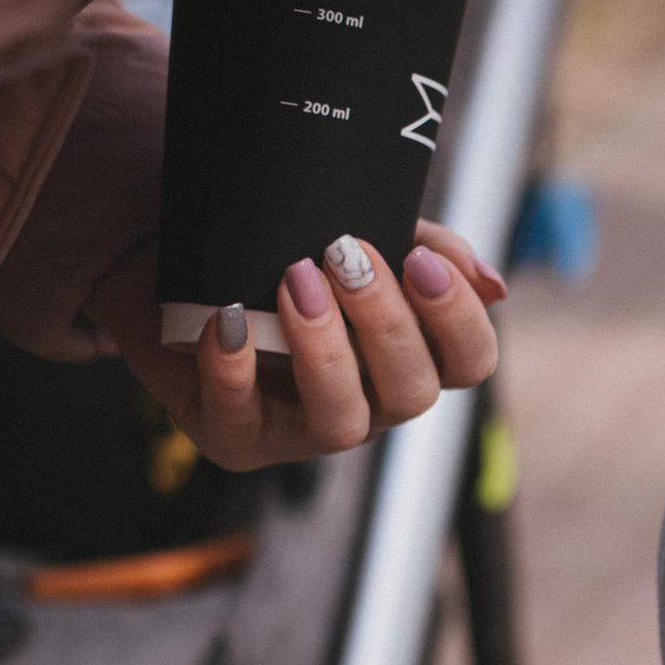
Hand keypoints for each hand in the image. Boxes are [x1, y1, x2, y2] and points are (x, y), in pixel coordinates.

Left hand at [90, 221, 505, 468]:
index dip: (458, 321)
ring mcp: (303, 428)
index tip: (418, 260)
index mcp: (409, 357)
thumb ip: (427, 248)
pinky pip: (241, 423)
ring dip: (324, 353)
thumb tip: (492, 284)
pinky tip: (229, 321)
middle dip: (385, 324)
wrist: (171, 254)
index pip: (470, 363)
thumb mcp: (355, 228)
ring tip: (295, 280)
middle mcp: (369, 402)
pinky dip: (234, 371)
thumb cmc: (277, 246)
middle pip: (413, 394)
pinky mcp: (236, 436)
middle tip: (345, 255)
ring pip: (342, 423)